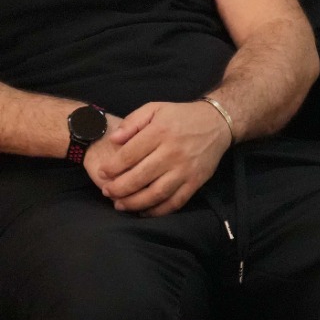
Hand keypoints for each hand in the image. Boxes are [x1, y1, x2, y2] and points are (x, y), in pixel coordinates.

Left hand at [83, 101, 230, 215]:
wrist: (217, 122)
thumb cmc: (181, 116)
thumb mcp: (155, 108)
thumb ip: (132, 122)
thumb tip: (114, 140)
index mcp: (160, 132)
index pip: (129, 155)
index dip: (112, 167)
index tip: (102, 173)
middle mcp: (173, 152)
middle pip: (140, 177)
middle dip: (118, 188)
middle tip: (107, 191)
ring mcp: (185, 169)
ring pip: (155, 193)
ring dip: (134, 203)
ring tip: (120, 205)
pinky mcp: (196, 181)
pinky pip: (175, 202)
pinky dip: (158, 211)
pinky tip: (143, 211)